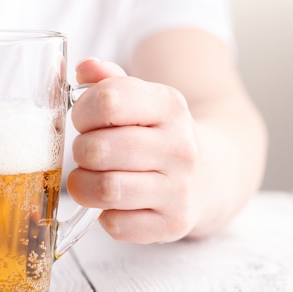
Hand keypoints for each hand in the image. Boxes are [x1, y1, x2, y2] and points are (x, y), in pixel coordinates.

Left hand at [67, 58, 201, 243]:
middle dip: (81, 150)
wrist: (212, 174)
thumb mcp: (142, 99)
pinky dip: (104, 215)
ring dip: (84, 185)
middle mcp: (180, 147)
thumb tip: (83, 66)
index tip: (84, 120)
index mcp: (170, 106)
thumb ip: (109, 81)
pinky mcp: (173, 224)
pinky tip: (114, 203)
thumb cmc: (159, 135)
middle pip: (98, 149)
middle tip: (89, 152)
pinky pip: (116, 225)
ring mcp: (180, 189)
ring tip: (91, 177)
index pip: (108, 100)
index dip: (82, 111)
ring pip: (105, 189)